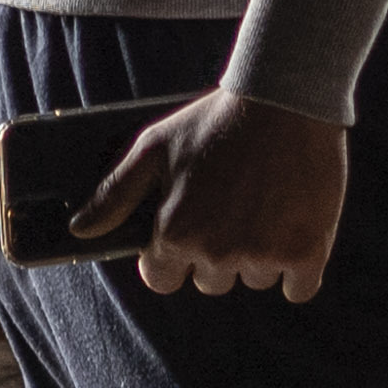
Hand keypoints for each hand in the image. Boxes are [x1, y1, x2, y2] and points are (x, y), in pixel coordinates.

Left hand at [71, 91, 350, 298]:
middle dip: (218, 253)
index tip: (190, 231)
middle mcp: (217, 253)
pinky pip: (299, 288)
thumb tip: (80, 230)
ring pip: (255, 279)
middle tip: (233, 206)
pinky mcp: (307, 252)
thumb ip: (114, 192)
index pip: (162, 279)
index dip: (172, 258)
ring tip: (266, 205)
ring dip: (260, 255)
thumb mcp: (154, 146)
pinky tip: (295, 232)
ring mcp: (263, 255)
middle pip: (211, 282)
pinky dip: (298, 269)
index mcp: (176, 233)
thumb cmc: (214, 120)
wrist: (286, 100)